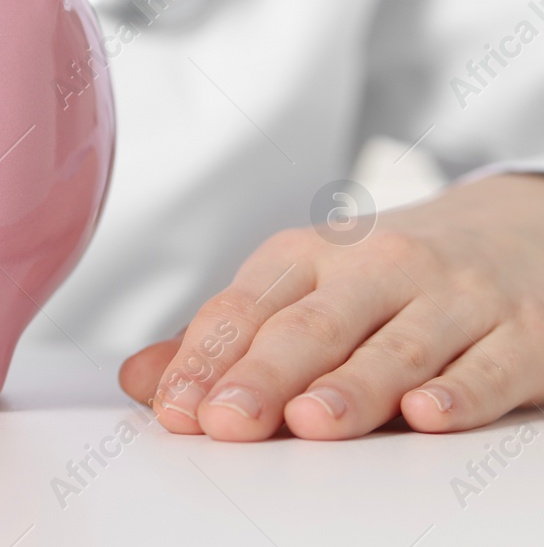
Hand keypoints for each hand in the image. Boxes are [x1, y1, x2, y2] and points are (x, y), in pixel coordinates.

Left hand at [119, 174, 543, 438]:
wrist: (518, 228)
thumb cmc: (390, 275)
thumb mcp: (304, 288)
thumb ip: (224, 340)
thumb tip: (142, 380)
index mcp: (308, 257)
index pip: (244, 308)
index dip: (205, 359)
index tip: (175, 407)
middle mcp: (377, 269)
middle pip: (311, 327)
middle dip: (264, 375)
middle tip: (226, 419)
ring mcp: (452, 300)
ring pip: (395, 347)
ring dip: (351, 387)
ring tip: (310, 421)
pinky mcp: (519, 335)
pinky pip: (486, 367)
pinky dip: (458, 392)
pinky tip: (426, 413)